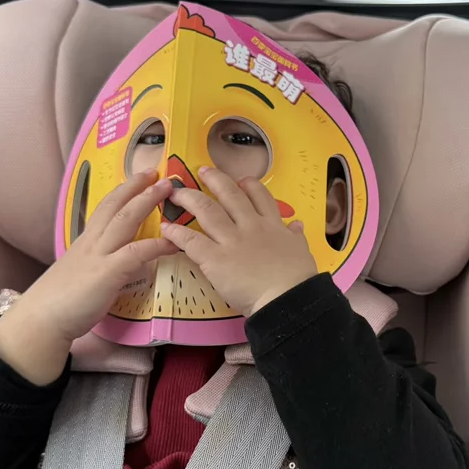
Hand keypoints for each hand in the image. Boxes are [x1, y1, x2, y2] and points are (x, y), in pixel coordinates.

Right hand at [0, 170, 177, 383]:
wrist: (41, 321)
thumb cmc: (62, 301)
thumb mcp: (84, 272)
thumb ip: (102, 262)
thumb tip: (123, 259)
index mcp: (87, 241)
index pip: (106, 207)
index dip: (125, 190)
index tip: (142, 177)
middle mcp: (92, 242)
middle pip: (116, 205)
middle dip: (138, 186)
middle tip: (158, 173)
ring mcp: (99, 255)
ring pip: (124, 220)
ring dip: (147, 202)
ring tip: (166, 190)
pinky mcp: (106, 273)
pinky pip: (135, 253)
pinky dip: (156, 244)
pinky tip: (173, 242)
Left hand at [160, 166, 317, 316]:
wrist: (286, 298)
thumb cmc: (297, 278)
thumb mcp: (302, 251)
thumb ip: (296, 236)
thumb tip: (296, 225)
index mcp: (272, 225)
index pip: (260, 196)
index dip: (249, 185)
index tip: (241, 180)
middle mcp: (250, 225)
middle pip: (229, 195)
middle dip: (214, 180)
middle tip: (202, 171)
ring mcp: (231, 240)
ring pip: (206, 210)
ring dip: (190, 198)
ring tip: (176, 192)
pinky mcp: (214, 258)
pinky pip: (191, 240)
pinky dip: (177, 232)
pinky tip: (167, 227)